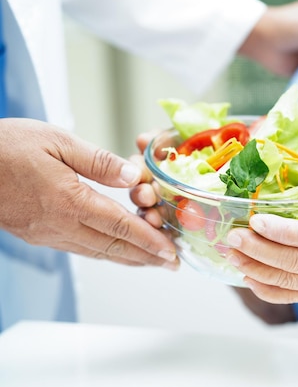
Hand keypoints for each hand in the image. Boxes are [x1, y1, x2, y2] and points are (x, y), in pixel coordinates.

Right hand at [0, 118, 177, 268]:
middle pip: (113, 247)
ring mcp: (48, 234)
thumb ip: (98, 162)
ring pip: (97, 252)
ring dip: (128, 259)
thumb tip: (132, 178)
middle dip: (147, 257)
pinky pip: (79, 248)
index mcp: (69, 202)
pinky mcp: (37, 234)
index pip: (120, 227)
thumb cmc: (5, 148)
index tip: (170, 252)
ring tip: (151, 262)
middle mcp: (60, 225)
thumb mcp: (56, 141)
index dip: (149, 241)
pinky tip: (114, 250)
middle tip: (171, 265)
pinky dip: (105, 252)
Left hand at [223, 193, 297, 303]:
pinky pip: (289, 296)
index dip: (282, 232)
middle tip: (234, 236)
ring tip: (232, 254)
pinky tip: (246, 277)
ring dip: (255, 268)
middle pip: (292, 261)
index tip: (257, 221)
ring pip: (286, 280)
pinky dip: (266, 290)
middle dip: (259, 250)